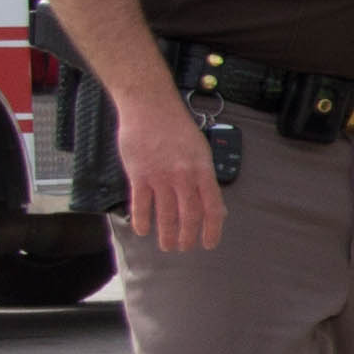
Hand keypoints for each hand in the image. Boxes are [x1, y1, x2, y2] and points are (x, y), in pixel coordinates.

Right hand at [110, 89, 223, 253]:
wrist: (150, 106)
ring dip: (166, 234)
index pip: (212, 207)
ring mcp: (160, 176)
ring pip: (166, 214)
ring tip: (167, 246)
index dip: (212, 229)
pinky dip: (142, 220)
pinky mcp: (139, 174)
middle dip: (188, 236)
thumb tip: (213, 204)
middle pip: (189, 215)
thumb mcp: (200, 150)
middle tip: (185, 248)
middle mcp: (183, 176)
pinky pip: (141, 204)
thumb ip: (204, 176)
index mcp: (202, 170)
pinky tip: (142, 230)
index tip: (209, 243)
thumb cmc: (176, 126)